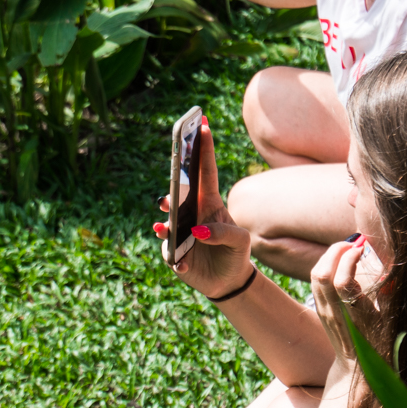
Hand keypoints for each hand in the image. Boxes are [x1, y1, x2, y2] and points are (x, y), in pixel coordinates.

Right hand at [152, 122, 253, 297]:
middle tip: (171, 186)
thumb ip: (224, 234)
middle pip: (179, 195)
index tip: (202, 127)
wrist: (229, 281)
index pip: (205, 173)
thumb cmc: (236, 252)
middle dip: (173, 187)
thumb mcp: (240, 242)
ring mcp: (180, 233)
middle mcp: (191, 214)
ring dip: (166, 226)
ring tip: (167, 228)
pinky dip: (176, 258)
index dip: (204, 151)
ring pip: (167, 223)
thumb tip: (198, 232)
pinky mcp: (174, 254)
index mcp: (209, 204)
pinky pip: (170, 253)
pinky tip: (183, 263)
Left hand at [308, 235, 387, 407]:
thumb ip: (391, 297)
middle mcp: (336, 312)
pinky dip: (325, 265)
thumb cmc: (382, 346)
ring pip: (316, 275)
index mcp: (356, 315)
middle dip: (335, 251)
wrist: (357, 371)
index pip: (342, 281)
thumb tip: (393, 272)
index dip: (349, 259)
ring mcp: (325, 311)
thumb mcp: (393, 323)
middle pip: (323, 273)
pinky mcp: (321, 310)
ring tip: (346, 248)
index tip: (362, 248)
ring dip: (328, 256)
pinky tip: (339, 262)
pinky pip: (316, 282)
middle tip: (352, 243)